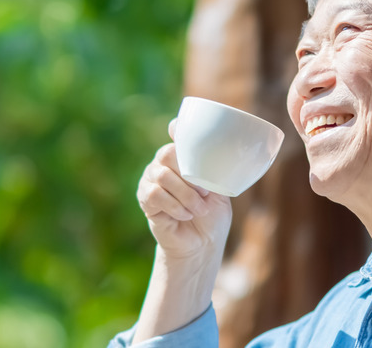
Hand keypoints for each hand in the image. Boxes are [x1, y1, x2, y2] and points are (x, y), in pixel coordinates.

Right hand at [137, 119, 232, 258]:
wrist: (202, 243)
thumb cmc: (212, 214)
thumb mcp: (219, 190)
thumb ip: (215, 171)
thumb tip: (225, 155)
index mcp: (184, 157)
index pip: (176, 132)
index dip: (177, 128)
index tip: (181, 131)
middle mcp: (164, 164)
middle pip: (167, 153)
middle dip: (189, 174)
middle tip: (205, 192)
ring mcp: (151, 181)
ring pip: (162, 176)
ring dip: (185, 194)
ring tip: (199, 209)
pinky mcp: (145, 201)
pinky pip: (154, 195)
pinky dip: (174, 206)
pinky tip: (185, 215)